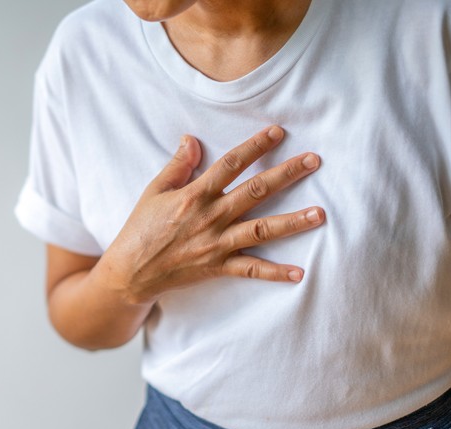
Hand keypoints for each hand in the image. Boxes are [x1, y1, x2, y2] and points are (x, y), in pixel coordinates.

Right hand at [99, 125, 324, 304]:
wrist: (130, 272)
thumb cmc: (140, 229)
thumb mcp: (154, 191)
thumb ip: (177, 166)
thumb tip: (191, 139)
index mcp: (195, 195)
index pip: (231, 164)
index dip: (255, 147)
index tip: (278, 132)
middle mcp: (210, 217)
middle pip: (255, 191)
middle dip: (286, 174)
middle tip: (313, 161)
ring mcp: (216, 243)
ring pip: (261, 230)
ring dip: (292, 222)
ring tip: (320, 214)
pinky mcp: (217, 266)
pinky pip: (251, 269)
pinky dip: (275, 273)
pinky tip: (299, 273)